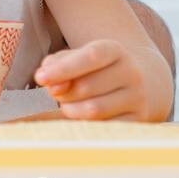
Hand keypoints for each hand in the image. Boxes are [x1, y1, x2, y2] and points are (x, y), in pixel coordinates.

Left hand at [33, 39, 160, 120]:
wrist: (138, 83)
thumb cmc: (94, 69)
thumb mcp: (77, 57)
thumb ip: (57, 64)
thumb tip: (50, 84)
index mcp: (114, 50)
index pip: (90, 57)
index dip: (63, 68)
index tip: (40, 78)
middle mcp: (131, 72)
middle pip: (86, 87)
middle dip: (62, 94)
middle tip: (55, 94)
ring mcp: (138, 98)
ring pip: (95, 110)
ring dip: (71, 110)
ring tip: (67, 106)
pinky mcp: (138, 120)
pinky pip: (104, 127)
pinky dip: (85, 124)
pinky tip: (81, 118)